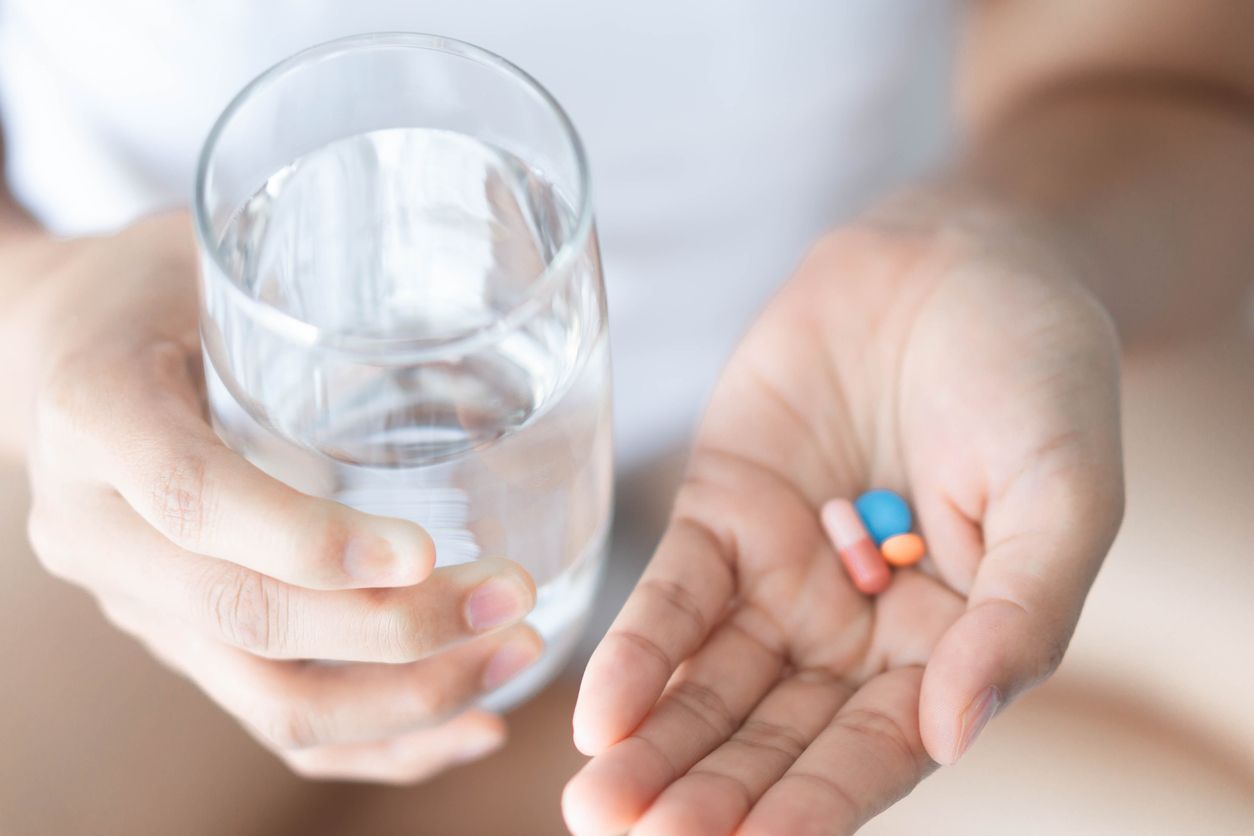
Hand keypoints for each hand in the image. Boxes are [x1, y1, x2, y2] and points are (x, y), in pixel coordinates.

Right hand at [19, 213, 542, 781]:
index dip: (305, 538)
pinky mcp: (185, 641)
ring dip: (405, 700)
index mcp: (97, 413)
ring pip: (269, 699)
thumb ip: (307, 282)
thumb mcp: (214, 248)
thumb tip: (492, 289)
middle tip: (512, 597)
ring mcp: (140, 604)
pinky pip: (279, 721)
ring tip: (518, 654)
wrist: (70, 352)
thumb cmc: (163, 285)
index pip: (193, 499)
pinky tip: (472, 724)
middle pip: (245, 618)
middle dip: (393, 631)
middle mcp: (98, 529)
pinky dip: (380, 742)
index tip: (423, 551)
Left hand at [563, 201, 1123, 833]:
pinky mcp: (722, 511)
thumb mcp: (1062, 495)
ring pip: (711, 681)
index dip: (814, 804)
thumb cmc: (1038, 376)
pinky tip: (598, 707)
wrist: (958, 258)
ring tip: (602, 805)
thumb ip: (1020, 616)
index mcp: (946, 649)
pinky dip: (638, 647)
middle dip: (710, 791)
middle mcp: (855, 631)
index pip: (873, 751)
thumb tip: (955, 732)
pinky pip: (674, 592)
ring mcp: (782, 575)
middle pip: (775, 734)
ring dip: (656, 741)